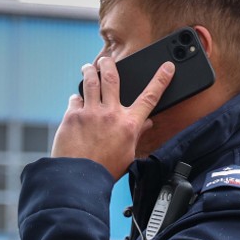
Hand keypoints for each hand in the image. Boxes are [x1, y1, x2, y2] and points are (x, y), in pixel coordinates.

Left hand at [51, 56, 174, 178]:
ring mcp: (90, 113)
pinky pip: (75, 100)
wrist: (80, 179)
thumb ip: (137, 136)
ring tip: (88, 68)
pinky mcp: (72, 117)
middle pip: (112, 78)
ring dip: (90, 71)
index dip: (161, 80)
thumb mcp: (128, 155)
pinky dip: (76, 98)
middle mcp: (110, 114)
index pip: (150, 97)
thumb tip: (146, 124)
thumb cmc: (105, 171)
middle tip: (106, 60)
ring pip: (91, 82)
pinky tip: (77, 100)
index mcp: (129, 125)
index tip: (167, 67)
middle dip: (110, 64)